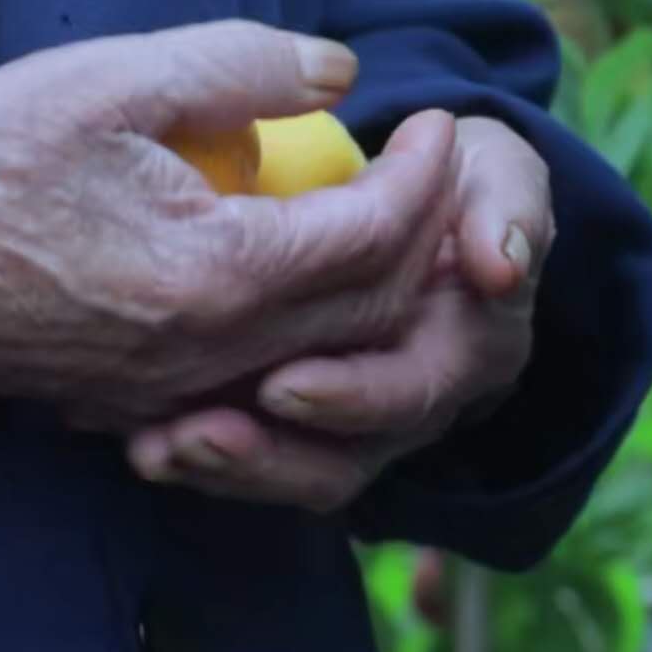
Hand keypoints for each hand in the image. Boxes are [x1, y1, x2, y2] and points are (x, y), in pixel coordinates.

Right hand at [0, 20, 460, 427]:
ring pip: (323, 356)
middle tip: (432, 172)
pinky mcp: (133, 407)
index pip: (378, 236)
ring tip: (380, 218)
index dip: (427, 175)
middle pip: (372, 312)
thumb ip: (236, 66)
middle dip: (425, 240)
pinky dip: (306, 333)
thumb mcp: (104, 82)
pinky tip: (293, 279)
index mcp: (220, 276)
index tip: (442, 121)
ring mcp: (172, 394)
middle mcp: (213, 355)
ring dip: (373, 291)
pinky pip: (259, 380)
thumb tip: (335, 71)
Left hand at [125, 115, 553, 511]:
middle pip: (345, 457)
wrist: (421, 195)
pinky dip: (200, 460)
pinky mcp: (304, 424)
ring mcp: (360, 423)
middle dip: (268, 454)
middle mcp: (417, 401)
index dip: (351, 396)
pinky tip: (142, 444)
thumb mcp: (497, 174)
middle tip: (197, 434)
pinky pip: (255, 466)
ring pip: (296, 476)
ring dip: (229, 470)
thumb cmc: (456, 178)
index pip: (416, 389)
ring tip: (159, 450)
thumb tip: (500, 264)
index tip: (281, 387)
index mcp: (475, 347)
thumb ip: (510, 207)